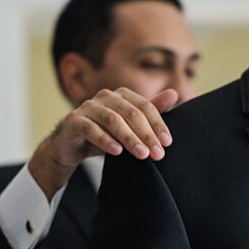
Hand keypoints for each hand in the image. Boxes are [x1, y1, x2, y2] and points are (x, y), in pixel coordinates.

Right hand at [28, 88, 179, 199]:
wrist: (74, 145)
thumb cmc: (107, 133)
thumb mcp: (130, 125)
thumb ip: (150, 111)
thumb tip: (174, 93)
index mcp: (122, 95)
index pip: (145, 107)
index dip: (158, 124)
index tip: (167, 143)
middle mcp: (105, 97)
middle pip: (131, 113)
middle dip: (147, 135)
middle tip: (158, 154)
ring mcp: (88, 107)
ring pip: (113, 120)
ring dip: (129, 138)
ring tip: (142, 155)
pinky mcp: (73, 120)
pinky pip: (91, 129)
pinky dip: (105, 140)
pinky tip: (117, 152)